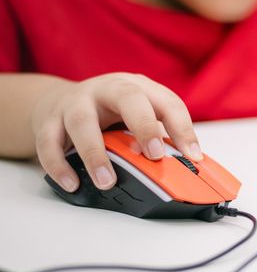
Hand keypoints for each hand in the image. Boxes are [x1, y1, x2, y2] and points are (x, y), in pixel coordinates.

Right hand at [30, 73, 201, 192]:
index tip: (193, 156)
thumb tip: (182, 165)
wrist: (59, 100)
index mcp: (138, 87)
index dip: (183, 128)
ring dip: (95, 154)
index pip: (167, 102)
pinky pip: (49, 142)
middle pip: (128, 97)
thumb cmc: (109, 111)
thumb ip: (157, 136)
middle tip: (154, 156)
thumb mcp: (138, 115)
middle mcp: (108, 88)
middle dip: (144, 125)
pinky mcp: (49, 119)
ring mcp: (76, 101)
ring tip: (107, 182)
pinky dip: (59, 165)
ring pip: (82, 121)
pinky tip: (72, 183)